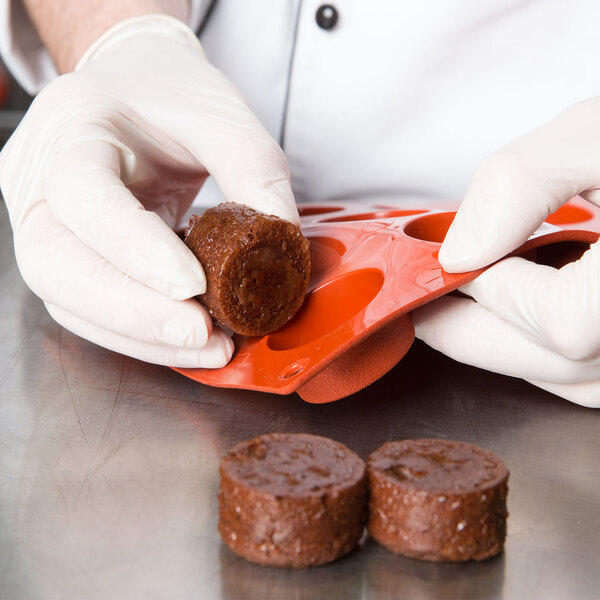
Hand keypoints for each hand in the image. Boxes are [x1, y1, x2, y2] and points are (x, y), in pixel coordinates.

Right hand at [1, 15, 298, 367]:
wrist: (136, 88)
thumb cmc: (170, 93)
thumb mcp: (220, 114)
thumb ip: (253, 170)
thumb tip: (282, 244)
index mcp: (71, 128)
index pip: (85, 195)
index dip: (136, 248)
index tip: (195, 285)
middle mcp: (39, 182)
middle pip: (58, 266)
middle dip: (134, 313)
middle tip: (202, 334)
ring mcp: (45, 224)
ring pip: (70, 300)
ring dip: (141, 336)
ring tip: (209, 346)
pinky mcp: (68, 256)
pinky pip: (91, 308)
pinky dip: (139, 334)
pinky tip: (186, 340)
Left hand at [413, 97, 599, 406]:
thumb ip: (524, 180)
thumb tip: (461, 249)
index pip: (567, 318)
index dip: (502, 293)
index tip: (459, 264)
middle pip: (564, 362)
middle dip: (476, 336)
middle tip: (425, 308)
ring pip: (581, 382)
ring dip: (510, 350)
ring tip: (465, 313)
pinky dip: (550, 354)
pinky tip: (522, 318)